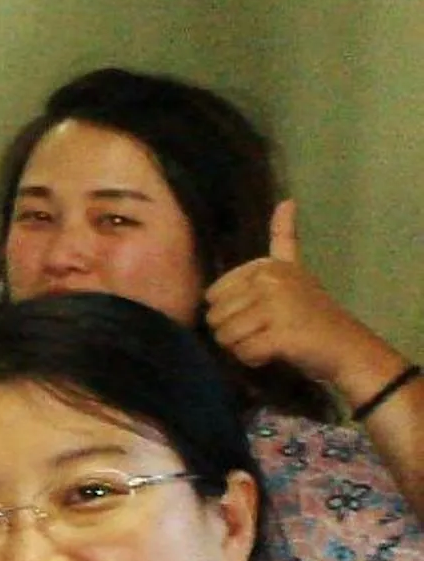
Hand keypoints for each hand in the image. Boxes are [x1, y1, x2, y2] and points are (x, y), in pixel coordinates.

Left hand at [203, 200, 404, 394]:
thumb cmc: (312, 314)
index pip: (212, 295)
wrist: (347, 348)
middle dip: (234, 332)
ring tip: (272, 340)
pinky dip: (255, 360)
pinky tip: (276, 353)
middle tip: (266, 330)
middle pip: (214, 317)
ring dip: (243, 347)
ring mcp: (277, 306)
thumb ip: (283, 240)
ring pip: (225, 337)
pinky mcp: (281, 334)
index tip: (262, 312)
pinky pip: (243, 352)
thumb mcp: (294, 272)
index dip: (229, 312)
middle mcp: (270, 280)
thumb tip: (287, 200)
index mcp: (267, 266)